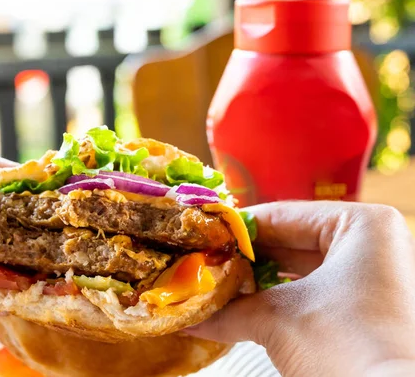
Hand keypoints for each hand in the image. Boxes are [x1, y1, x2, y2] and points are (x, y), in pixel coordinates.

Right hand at [187, 201, 414, 375]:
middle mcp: (373, 246)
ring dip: (258, 284)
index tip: (202, 239)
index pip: (282, 215)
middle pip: (290, 242)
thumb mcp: (278, 319)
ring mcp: (373, 279)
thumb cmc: (346, 347)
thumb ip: (228, 310)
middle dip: (244, 261)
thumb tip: (188, 316)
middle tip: (204, 268)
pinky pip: (314, 295)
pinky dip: (279, 302)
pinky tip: (245, 310)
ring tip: (218, 290)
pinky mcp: (368, 311)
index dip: (235, 230)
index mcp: (362, 226)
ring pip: (300, 271)